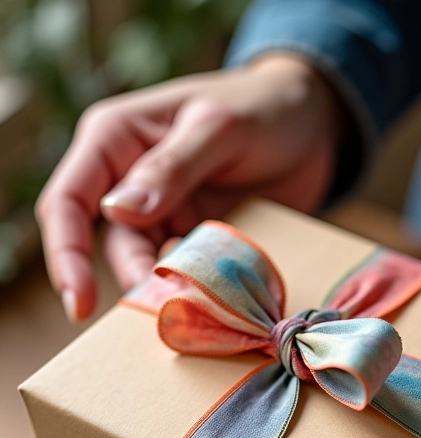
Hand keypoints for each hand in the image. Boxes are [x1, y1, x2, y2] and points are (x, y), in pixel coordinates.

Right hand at [36, 54, 344, 320]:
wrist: (314, 124)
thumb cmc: (263, 107)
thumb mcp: (218, 128)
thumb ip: (171, 167)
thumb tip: (116, 212)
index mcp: (116, 140)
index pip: (69, 202)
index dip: (67, 256)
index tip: (80, 305)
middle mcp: (131, 180)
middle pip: (114, 245)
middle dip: (136, 280)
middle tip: (170, 308)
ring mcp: (167, 211)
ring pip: (153, 265)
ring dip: (173, 289)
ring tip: (204, 304)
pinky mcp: (200, 234)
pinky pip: (191, 271)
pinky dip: (202, 287)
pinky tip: (223, 297)